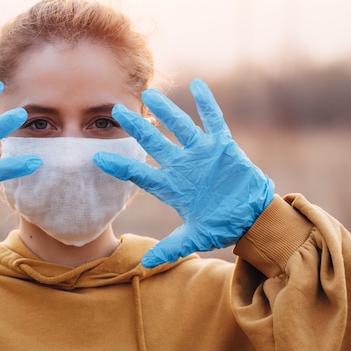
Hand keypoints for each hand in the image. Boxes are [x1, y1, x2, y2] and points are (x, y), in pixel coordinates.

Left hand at [94, 79, 273, 266]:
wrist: (253, 218)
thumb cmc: (223, 226)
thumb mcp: (194, 238)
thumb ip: (170, 248)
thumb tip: (145, 265)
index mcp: (172, 186)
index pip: (140, 174)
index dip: (119, 166)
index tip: (97, 157)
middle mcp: (183, 166)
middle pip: (154, 143)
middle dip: (136, 127)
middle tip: (117, 111)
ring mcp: (202, 153)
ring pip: (179, 126)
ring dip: (165, 110)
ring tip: (148, 93)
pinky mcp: (223, 146)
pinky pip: (214, 119)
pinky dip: (207, 103)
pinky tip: (197, 84)